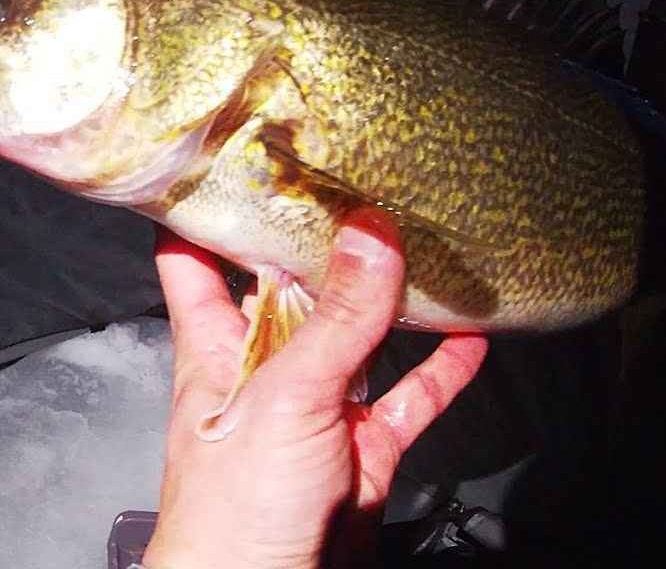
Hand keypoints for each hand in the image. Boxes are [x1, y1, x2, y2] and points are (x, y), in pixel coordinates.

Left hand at [142, 208, 488, 568]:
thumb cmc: (233, 509)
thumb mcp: (284, 397)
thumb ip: (336, 321)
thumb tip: (372, 234)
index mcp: (216, 343)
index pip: (193, 256)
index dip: (208, 207)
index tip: (240, 156)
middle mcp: (263, 366)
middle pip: (290, 286)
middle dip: (322, 243)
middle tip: (363, 182)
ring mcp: (315, 407)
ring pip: (358, 338)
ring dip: (390, 301)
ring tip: (426, 245)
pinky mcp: (361, 449)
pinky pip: (407, 399)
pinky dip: (440, 372)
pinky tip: (472, 339)